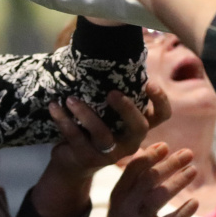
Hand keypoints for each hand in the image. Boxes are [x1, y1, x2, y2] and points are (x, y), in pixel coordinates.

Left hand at [47, 85, 170, 176]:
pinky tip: (54, 106)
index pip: (161, 116)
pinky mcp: (89, 159)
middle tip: (111, 92)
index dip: (160, 100)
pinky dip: (64, 121)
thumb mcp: (108, 112)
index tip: (149, 83)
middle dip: (127, 109)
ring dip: (86, 114)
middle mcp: (130, 142)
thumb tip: (108, 55)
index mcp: (137, 127)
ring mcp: (111, 154)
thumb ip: (114, 94)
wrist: (73, 161)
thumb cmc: (93, 127)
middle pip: (139, 127)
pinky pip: (77, 138)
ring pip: (103, 134)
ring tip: (70, 98)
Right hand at [73, 143, 197, 216]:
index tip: (166, 146)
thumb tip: (149, 161)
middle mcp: (125, 206)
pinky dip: (183, 211)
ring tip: (193, 171)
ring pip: (160, 194)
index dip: (150, 155)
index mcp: (117, 196)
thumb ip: (131, 188)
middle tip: (188, 153)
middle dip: (170, 163)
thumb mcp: (118, 208)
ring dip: (179, 180)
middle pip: (150, 177)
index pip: (133, 168)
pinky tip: (194, 203)